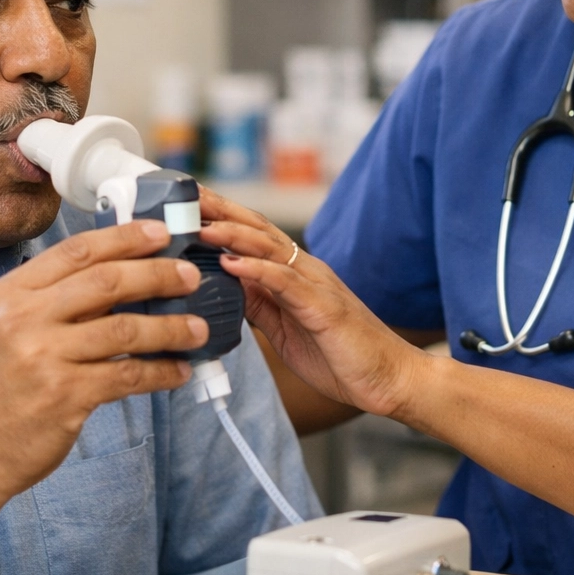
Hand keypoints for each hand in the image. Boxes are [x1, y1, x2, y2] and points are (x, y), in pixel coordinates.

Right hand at [0, 219, 205, 503]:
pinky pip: (128, 375)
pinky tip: (178, 371)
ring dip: (171, 328)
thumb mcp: (3, 329)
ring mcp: (44, 358)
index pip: (77, 252)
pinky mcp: (65, 397)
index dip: (125, 238)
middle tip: (190, 277)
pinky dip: (161, 372)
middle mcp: (25, 319)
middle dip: (158, 274)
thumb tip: (116, 276)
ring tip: (198, 329)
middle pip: (108, 281)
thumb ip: (50, 301)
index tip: (160, 233)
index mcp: (11, 294)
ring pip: (126, 328)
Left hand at [199, 187, 428, 418]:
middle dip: (220, 210)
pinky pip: (286, 282)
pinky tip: (232, 263)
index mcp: (295, 274)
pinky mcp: (324, 306)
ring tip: (200, 224)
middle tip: (185, 195)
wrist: (389, 379)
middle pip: (257, 229)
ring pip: (269, 248)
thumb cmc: (341, 357)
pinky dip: (257, 270)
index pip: (253, 235)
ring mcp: (316, 285)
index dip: (220, 216)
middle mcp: (305, 270)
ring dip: (232, 233)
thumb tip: (223, 287)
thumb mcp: (284, 328)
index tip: (186, 204)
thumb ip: (258, 304)